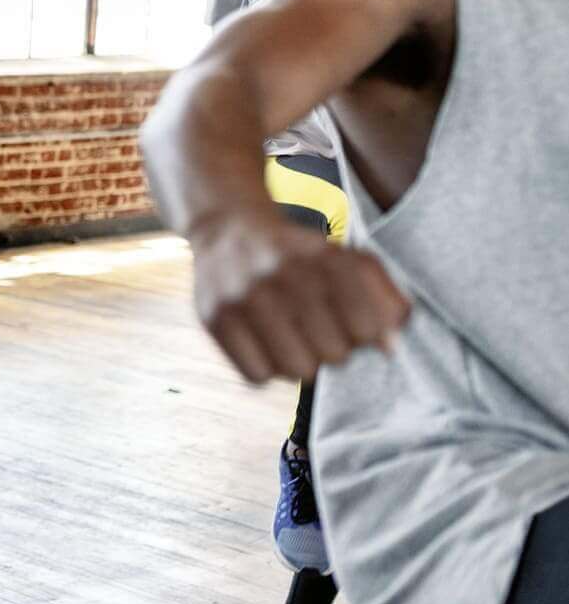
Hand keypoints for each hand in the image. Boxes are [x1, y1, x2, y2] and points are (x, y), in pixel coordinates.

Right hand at [189, 212, 409, 381]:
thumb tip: (389, 349)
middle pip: (334, 354)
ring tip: (293, 340)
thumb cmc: (299, 253)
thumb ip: (384, 298)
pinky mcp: (214, 317)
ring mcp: (243, 296)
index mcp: (323, 256)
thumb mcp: (348, 259)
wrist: (229, 227)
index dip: (364, 333)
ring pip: (297, 370)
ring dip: (301, 362)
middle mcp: (281, 274)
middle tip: (318, 330)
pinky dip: (267, 369)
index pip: (366, 330)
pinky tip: (266, 345)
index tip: (351, 321)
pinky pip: (257, 376)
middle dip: (333, 347)